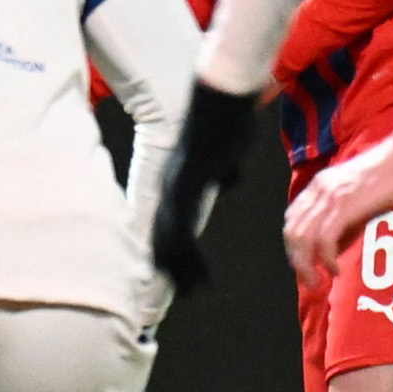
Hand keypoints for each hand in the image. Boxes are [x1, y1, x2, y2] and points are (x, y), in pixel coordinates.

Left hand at [151, 80, 256, 294]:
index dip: (171, 249)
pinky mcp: (186, 186)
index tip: (175, 273)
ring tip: (191, 291)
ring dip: (180, 269)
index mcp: (178, 180)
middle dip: (172, 267)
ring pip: (170, 239)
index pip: (169, 223)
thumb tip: (228, 178)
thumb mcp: (226, 154)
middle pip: (164, 236)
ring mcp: (175, 187)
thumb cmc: (228, 120)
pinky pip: (182, 230)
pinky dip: (187, 257)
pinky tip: (195, 273)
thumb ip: (224, 170)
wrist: (223, 98)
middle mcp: (169, 186)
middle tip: (182, 293)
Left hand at [283, 137, 392, 286]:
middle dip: (297, 260)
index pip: (292, 218)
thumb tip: (335, 248)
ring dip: (307, 265)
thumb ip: (342, 215)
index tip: (304, 262)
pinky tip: (335, 269)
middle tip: (309, 280)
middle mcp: (318, 189)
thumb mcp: (356, 193)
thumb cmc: (390, 175)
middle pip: (292, 231)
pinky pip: (324, 240)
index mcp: (319, 184)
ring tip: (318, 281)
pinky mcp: (344, 206)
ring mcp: (329, 197)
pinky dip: (327, 259)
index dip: (293, 245)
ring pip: (303, 239)